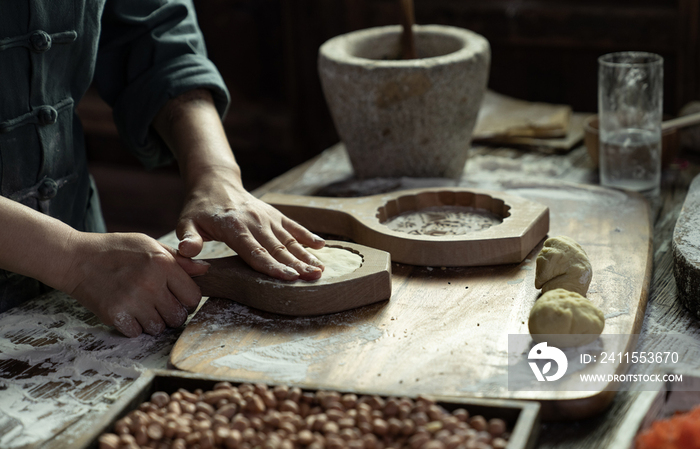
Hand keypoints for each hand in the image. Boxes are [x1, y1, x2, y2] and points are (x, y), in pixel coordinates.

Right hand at [61, 232, 209, 336]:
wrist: (76, 258)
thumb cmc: (117, 250)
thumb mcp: (150, 245)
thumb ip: (179, 260)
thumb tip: (206, 269)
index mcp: (163, 264)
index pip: (193, 297)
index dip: (188, 300)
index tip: (178, 297)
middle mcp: (150, 284)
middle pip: (178, 317)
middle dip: (172, 314)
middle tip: (160, 305)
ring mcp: (132, 301)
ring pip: (159, 328)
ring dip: (154, 322)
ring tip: (143, 307)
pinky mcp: (115, 315)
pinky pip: (137, 333)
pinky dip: (134, 327)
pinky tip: (128, 311)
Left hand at [175, 166, 325, 280]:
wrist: (215, 183)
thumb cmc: (199, 209)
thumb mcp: (186, 222)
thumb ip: (188, 238)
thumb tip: (186, 252)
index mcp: (235, 228)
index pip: (255, 252)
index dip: (272, 266)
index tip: (288, 277)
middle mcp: (255, 222)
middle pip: (278, 248)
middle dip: (297, 264)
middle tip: (314, 277)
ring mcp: (267, 218)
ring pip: (289, 240)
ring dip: (305, 255)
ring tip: (320, 269)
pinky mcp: (274, 215)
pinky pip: (293, 226)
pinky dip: (307, 236)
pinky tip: (320, 246)